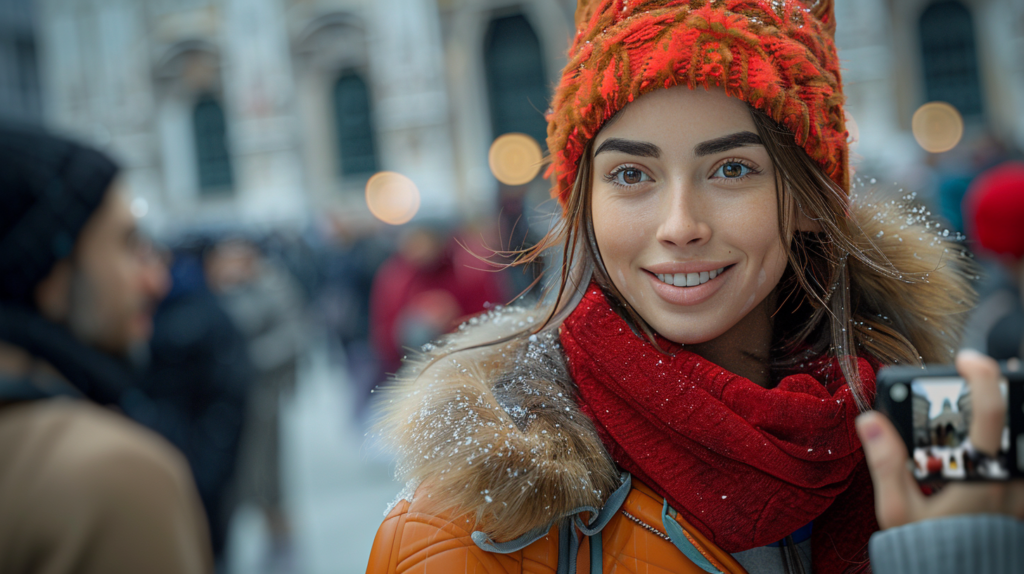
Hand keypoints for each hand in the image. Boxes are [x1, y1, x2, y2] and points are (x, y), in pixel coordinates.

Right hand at [856, 350, 1023, 528]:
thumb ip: (886, 463)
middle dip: (1005, 388)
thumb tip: (870, 420)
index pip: (991, 411)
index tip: (965, 359)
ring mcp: (1020, 491)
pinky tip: (992, 447)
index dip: (982, 376)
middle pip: (1020, 418)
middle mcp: (1008, 478)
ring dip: (1011, 417)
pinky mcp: (1021, 503)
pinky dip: (1011, 447)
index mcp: (979, 473)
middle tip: (983, 375)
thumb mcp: (898, 510)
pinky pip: (1021, 465)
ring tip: (990, 403)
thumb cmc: (929, 550)